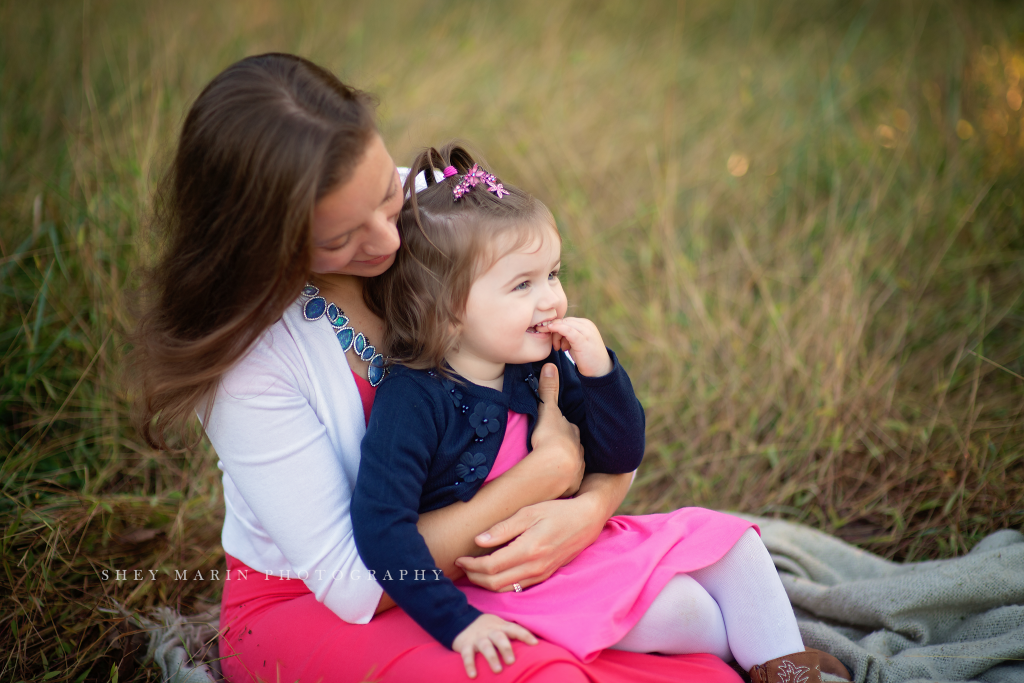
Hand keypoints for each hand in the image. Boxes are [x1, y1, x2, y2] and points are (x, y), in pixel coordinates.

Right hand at [451, 613, 536, 678]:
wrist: (461, 621)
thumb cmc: (489, 629)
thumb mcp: (501, 627)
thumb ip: (514, 635)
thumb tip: (537, 647)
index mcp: (500, 626)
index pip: (515, 629)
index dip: (525, 635)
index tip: (535, 644)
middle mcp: (489, 631)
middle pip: (499, 637)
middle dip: (506, 648)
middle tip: (512, 662)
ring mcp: (477, 638)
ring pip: (485, 646)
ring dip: (491, 658)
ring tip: (498, 671)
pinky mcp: (465, 645)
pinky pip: (467, 655)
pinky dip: (469, 665)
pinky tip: (473, 675)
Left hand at [455, 494, 603, 591]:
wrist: (586, 521)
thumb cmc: (557, 511)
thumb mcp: (529, 512)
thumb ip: (503, 528)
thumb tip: (479, 540)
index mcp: (529, 549)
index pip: (491, 566)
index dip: (471, 565)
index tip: (459, 558)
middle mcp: (535, 567)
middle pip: (494, 583)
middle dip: (474, 577)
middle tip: (462, 566)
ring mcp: (541, 574)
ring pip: (505, 590)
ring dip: (485, 584)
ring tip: (473, 571)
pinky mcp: (544, 576)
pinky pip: (517, 588)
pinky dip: (500, 585)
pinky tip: (492, 574)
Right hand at [530, 362, 584, 497]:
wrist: (554, 467)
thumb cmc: (549, 437)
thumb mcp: (547, 410)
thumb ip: (549, 390)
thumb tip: (551, 364)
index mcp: (574, 434)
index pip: (570, 429)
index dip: (562, 429)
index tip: (554, 432)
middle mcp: (580, 451)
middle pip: (573, 447)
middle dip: (566, 448)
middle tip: (553, 449)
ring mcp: (578, 469)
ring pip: (573, 465)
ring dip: (565, 465)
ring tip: (552, 467)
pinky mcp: (572, 484)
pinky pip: (568, 481)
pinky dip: (563, 481)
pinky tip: (555, 482)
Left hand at [546, 317, 611, 376]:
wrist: (600, 369)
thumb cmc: (586, 356)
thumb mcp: (575, 342)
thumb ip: (567, 334)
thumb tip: (552, 329)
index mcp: (584, 324)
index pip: (565, 320)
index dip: (556, 328)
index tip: (553, 340)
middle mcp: (586, 324)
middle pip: (563, 321)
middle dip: (555, 332)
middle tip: (556, 346)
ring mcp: (586, 331)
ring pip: (563, 325)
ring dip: (556, 336)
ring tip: (559, 348)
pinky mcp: (582, 339)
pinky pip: (567, 331)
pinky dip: (558, 330)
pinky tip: (555, 340)